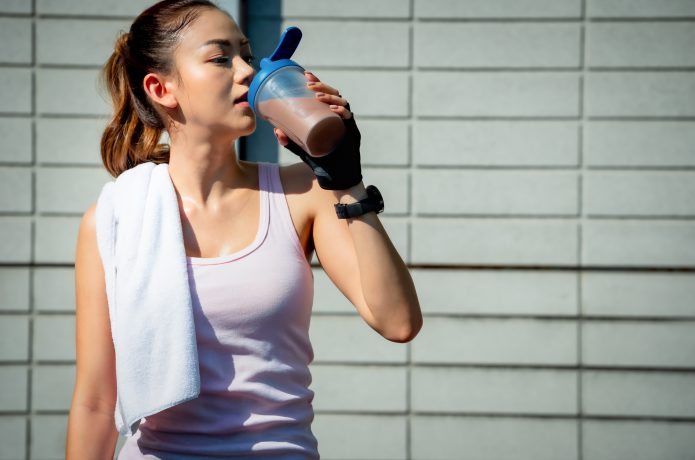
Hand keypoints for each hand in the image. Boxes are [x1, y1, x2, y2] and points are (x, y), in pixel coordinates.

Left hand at [274, 70, 362, 190]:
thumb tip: (275, 130)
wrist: (336, 177)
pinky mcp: (353, 132)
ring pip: (342, 102)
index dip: (318, 81)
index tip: (306, 74)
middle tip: (309, 85)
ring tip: (317, 96)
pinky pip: (349, 117)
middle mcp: (340, 116)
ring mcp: (347, 123)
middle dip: (322, 86)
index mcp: (329, 116)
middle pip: (334, 94)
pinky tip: (334, 110)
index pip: (325, 93)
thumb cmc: (321, 161)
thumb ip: (290, 141)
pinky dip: (342, 112)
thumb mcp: (302, 149)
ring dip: (330, 96)